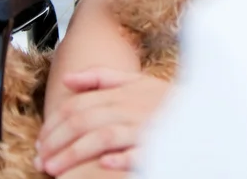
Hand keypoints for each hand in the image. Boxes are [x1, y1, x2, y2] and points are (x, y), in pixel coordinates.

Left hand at [35, 67, 169, 174]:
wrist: (204, 107)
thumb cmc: (166, 98)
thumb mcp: (136, 81)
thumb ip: (101, 77)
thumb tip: (67, 78)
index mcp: (123, 91)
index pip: (79, 104)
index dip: (55, 123)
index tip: (42, 140)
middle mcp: (131, 106)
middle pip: (85, 120)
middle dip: (57, 141)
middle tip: (41, 159)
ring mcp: (144, 124)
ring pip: (102, 136)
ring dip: (75, 153)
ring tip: (54, 170)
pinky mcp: (159, 143)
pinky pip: (137, 150)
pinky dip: (120, 157)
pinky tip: (104, 164)